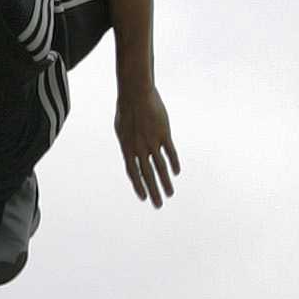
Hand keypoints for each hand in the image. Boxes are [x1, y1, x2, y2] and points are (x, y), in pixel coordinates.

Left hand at [115, 81, 178, 205]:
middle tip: (158, 205)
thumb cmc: (126, 110)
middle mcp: (140, 148)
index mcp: (127, 148)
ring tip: (170, 194)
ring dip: (165, 182)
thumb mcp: (122, 130)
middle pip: (147, 175)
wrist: (135, 93)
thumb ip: (128, 145)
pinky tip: (176, 172)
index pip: (133, 173)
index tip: (144, 198)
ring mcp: (152, 141)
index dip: (138, 186)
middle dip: (153, 191)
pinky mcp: (163, 134)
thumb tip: (131, 156)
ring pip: (160, 167)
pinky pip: (170, 152)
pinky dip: (174, 163)